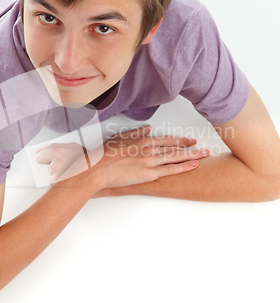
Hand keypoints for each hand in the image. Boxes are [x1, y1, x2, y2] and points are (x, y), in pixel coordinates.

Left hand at [36, 142, 85, 185]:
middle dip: (53, 165)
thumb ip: (54, 146)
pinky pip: (53, 182)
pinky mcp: (59, 183)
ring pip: (51, 174)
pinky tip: (69, 178)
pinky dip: (59, 182)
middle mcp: (56, 162)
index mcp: (58, 151)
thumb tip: (39, 152)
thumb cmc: (86, 159)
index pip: (39, 156)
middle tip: (65, 164)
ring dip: (57, 174)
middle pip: (45, 165)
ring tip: (70, 171)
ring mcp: (57, 173)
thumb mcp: (72, 147)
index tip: (43, 158)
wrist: (97, 170)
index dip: (43, 157)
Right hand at [89, 125, 208, 188]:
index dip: (178, 140)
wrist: (97, 169)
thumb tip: (147, 129)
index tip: (189, 140)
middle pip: (174, 147)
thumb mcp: (119, 138)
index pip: (165, 139)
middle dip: (189, 146)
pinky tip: (194, 165)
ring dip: (192, 155)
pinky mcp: (149, 173)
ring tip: (204, 154)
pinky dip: (183, 167)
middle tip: (202, 146)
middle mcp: (149, 149)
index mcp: (142, 140)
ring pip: (176, 157)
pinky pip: (170, 170)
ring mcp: (150, 161)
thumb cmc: (104, 155)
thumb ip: (135, 133)